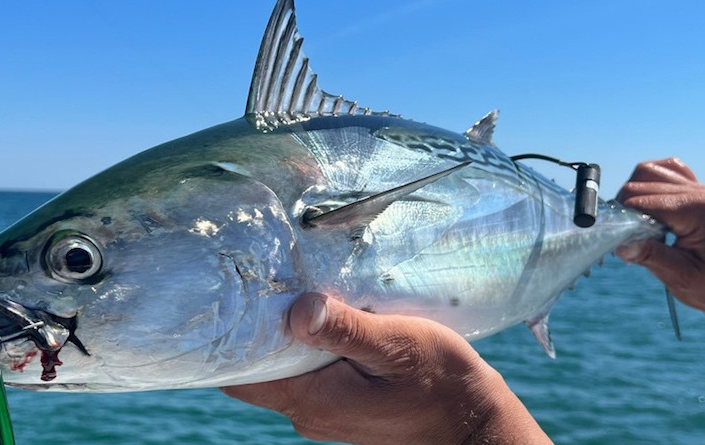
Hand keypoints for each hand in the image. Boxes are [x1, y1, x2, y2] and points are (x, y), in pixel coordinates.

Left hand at [222, 293, 550, 444]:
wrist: (476, 427)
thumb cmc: (443, 386)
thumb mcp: (397, 346)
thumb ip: (346, 329)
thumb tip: (297, 310)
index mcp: (311, 400)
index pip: (239, 375)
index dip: (229, 338)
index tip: (233, 295)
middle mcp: (308, 413)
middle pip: (258, 369)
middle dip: (259, 327)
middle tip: (268, 277)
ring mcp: (326, 412)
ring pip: (286, 369)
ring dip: (289, 334)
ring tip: (300, 289)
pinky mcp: (344, 406)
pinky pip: (311, 373)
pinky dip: (312, 345)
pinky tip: (331, 317)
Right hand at [614, 158, 704, 317]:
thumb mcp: (686, 279)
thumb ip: (652, 257)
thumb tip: (620, 244)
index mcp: (696, 210)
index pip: (641, 201)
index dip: (622, 221)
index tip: (619, 243)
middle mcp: (698, 192)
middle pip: (640, 182)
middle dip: (625, 209)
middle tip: (627, 239)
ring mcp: (700, 189)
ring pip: (650, 172)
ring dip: (634, 194)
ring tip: (636, 225)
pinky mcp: (699, 193)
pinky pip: (667, 173)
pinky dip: (650, 185)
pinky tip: (649, 210)